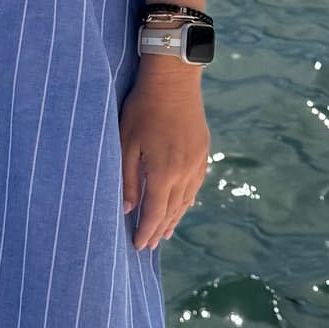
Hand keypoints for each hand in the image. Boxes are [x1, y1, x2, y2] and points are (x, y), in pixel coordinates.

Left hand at [119, 58, 207, 250]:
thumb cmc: (143, 108)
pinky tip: (181, 205)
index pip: (154, 213)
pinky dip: (186, 200)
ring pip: (185, 199)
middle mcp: (184, 172)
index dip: (146, 232)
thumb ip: (127, 179)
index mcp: (164, 172)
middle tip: (148, 246)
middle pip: (171, 210)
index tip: (138, 247)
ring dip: (174, 218)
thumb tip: (127, 210)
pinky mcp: (202, 151)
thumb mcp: (126, 143)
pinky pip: (195, 184)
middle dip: (158, 229)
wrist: (174, 80)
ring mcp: (196, 162)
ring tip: (164, 232)